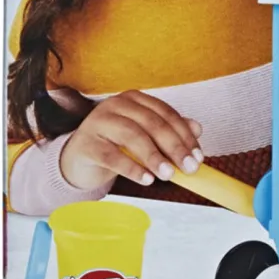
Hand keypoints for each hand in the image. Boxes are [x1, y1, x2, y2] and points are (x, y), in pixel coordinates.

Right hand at [59, 90, 203, 190]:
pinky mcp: (86, 143)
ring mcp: (98, 122)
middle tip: (189, 168)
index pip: (166, 114)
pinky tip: (147, 179)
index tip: (198, 156)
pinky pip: (112, 156)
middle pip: (152, 124)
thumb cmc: (117, 144)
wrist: (80, 157)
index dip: (185, 135)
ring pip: (132, 136)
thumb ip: (170, 130)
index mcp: (135, 99)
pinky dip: (132, 168)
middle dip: (174, 147)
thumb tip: (198, 129)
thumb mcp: (145, 136)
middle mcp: (116, 105)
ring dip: (154, 157)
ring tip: (168, 175)